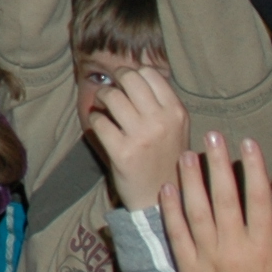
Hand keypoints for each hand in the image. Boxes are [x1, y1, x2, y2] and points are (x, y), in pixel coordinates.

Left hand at [83, 66, 191, 212]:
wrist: (160, 198)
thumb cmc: (166, 158)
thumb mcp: (176, 128)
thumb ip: (161, 103)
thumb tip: (135, 74)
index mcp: (176, 112)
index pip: (149, 74)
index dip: (133, 74)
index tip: (126, 83)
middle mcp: (161, 121)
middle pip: (129, 79)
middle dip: (115, 80)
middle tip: (111, 89)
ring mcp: (141, 136)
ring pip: (112, 96)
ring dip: (102, 97)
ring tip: (103, 105)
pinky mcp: (122, 152)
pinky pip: (99, 121)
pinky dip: (94, 118)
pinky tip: (99, 124)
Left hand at [160, 134, 271, 271]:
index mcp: (264, 246)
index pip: (258, 198)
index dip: (254, 167)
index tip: (248, 142)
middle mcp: (235, 248)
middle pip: (224, 197)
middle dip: (218, 163)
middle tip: (212, 136)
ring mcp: (209, 258)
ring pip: (197, 211)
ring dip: (190, 180)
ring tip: (186, 155)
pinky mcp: (188, 269)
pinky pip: (177, 234)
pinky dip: (171, 210)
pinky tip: (168, 189)